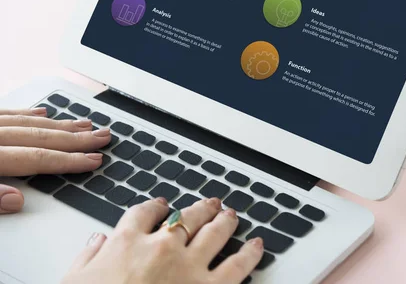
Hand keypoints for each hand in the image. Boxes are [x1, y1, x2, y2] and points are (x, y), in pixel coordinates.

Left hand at [0, 108, 110, 213]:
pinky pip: (7, 113)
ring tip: (84, 125)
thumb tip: (16, 200)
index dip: (69, 160)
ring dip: (60, 125)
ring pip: (29, 123)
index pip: (37, 158)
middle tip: (101, 137)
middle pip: (41, 137)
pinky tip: (43, 113)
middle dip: (76, 139)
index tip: (93, 160)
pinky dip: (28, 114)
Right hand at [63, 197, 263, 283]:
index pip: (144, 213)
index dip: (156, 206)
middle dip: (200, 208)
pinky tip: (257, 245)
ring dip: (225, 220)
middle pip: (186, 217)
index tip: (162, 205)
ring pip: (214, 232)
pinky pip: (237, 266)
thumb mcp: (74, 282)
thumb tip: (97, 241)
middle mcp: (162, 247)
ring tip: (231, 214)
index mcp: (127, 243)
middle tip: (209, 204)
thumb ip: (87, 258)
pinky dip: (250, 253)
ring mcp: (189, 266)